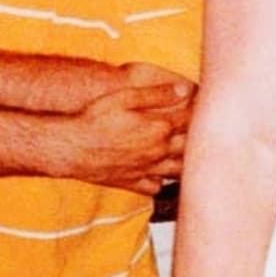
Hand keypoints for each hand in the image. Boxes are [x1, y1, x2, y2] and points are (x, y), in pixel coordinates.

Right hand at [60, 81, 193, 193]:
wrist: (71, 147)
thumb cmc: (95, 119)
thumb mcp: (124, 97)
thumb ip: (157, 94)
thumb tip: (185, 89)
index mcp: (159, 128)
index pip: (190, 119)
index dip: (199, 111)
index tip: (205, 106)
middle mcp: (158, 151)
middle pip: (190, 147)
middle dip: (199, 138)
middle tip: (204, 130)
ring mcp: (147, 169)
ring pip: (178, 170)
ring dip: (186, 162)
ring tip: (188, 154)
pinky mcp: (132, 182)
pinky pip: (156, 187)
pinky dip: (161, 181)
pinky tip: (159, 173)